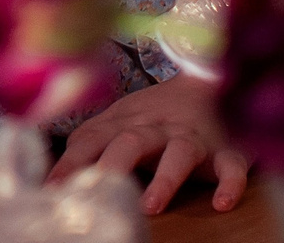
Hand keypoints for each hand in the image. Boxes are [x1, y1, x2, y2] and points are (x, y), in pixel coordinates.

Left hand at [50, 74, 247, 215]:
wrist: (210, 79)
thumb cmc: (156, 112)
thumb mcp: (120, 120)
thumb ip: (91, 141)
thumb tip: (53, 173)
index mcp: (125, 121)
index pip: (92, 139)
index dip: (70, 162)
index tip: (51, 187)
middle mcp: (156, 127)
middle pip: (131, 141)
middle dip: (112, 165)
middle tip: (95, 191)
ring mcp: (193, 137)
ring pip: (179, 153)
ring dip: (164, 179)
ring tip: (150, 205)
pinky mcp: (228, 150)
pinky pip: (231, 165)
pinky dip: (230, 183)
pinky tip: (222, 203)